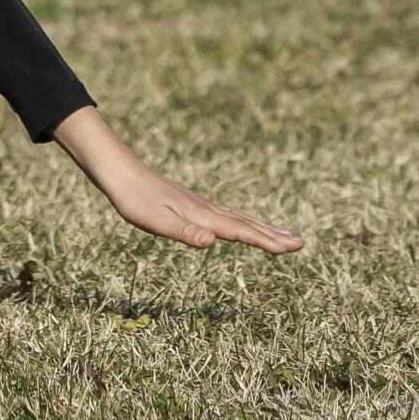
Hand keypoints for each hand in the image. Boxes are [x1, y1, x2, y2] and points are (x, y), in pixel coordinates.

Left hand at [54, 108, 303, 253]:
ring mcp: (199, 204)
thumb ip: (184, 232)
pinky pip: (225, 214)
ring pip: (237, 218)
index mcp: (201, 216)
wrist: (117, 171)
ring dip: (261, 227)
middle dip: (273, 235)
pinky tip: (240, 224)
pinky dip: (241, 221)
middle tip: (302, 244)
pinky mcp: (190, 202)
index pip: (239, 232)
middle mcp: (205, 209)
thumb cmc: (132, 199)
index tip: (292, 249)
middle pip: (245, 223)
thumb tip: (212, 242)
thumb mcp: (154, 221)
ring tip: (283, 236)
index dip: (265, 241)